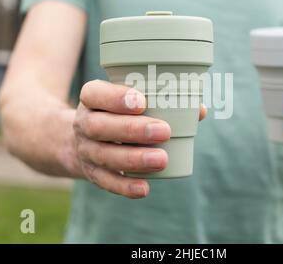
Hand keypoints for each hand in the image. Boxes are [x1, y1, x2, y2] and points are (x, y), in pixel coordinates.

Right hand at [73, 79, 206, 198]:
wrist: (83, 139)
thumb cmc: (118, 113)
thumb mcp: (128, 100)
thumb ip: (162, 100)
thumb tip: (199, 110)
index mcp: (91, 98)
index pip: (94, 94)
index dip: (115, 98)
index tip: (142, 102)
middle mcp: (83, 123)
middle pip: (99, 126)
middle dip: (132, 130)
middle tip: (164, 131)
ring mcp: (85, 149)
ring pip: (103, 155)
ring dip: (133, 159)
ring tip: (161, 159)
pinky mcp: (92, 172)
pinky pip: (105, 181)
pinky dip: (124, 186)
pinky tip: (144, 188)